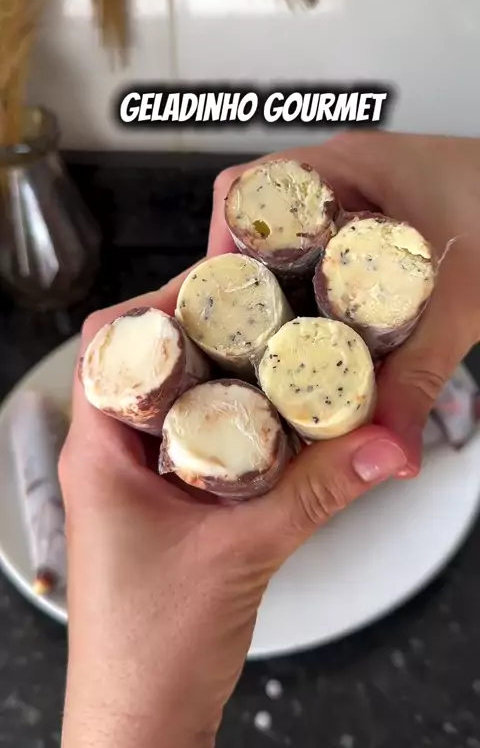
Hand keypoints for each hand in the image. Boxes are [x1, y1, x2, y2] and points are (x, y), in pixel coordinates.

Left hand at [60, 268, 407, 747]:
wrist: (140, 724)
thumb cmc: (149, 654)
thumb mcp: (243, 555)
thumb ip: (318, 493)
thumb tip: (382, 444)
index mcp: (97, 451)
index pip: (116, 343)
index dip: (168, 304)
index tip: (228, 286)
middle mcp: (108, 456)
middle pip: (150, 361)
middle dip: (207, 332)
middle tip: (266, 311)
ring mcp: (134, 481)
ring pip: (176, 400)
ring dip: (223, 377)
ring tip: (276, 352)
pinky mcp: (162, 506)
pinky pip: (197, 442)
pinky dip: (235, 423)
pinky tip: (276, 421)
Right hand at [209, 132, 479, 474]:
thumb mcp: (460, 302)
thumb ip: (419, 381)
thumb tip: (384, 454)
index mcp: (345, 165)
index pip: (244, 192)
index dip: (220, 249)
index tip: (220, 306)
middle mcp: (345, 175)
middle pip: (260, 223)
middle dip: (247, 282)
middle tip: (243, 341)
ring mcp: (366, 196)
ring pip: (294, 240)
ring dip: (283, 287)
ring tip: (276, 343)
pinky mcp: (386, 220)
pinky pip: (329, 251)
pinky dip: (320, 288)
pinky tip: (328, 331)